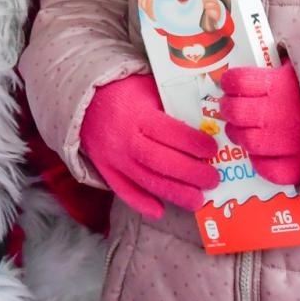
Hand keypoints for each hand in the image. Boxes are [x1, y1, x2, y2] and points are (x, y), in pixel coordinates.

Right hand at [80, 74, 219, 219]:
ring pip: (146, 180)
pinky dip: (140, 203)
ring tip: (197, 201)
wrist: (86, 101)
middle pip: (160, 161)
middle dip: (190, 173)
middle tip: (212, 179)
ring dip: (174, 194)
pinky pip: (122, 190)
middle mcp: (125, 138)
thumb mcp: (149, 88)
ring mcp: (113, 157)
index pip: (170, 132)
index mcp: (138, 114)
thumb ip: (173, 105)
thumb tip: (207, 123)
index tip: (212, 150)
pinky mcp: (105, 169)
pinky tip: (160, 212)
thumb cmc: (126, 92)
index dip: (193, 143)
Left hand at [218, 62, 299, 185]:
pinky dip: (261, 163)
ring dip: (242, 136)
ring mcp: (288, 144)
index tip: (231, 84)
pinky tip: (264, 153)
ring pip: (248, 143)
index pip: (238, 82)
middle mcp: (280, 115)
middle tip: (233, 109)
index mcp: (282, 84)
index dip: (230, 83)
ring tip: (246, 131)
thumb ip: (293, 62)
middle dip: (230, 110)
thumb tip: (273, 56)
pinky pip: (268, 170)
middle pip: (237, 114)